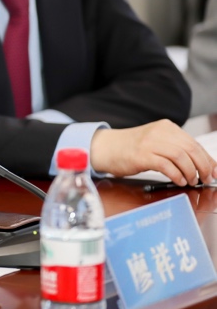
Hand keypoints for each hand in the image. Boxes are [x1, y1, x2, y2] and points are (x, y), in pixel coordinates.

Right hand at [90, 119, 216, 184]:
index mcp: (166, 127)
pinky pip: (167, 166)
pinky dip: (177, 175)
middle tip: (205, 178)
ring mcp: (150, 143)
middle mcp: (159, 132)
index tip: (214, 171)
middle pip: (191, 150)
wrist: (104, 147)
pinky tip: (179, 180)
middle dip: (203, 167)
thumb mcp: (155, 142)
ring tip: (191, 181)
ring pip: (181, 157)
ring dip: (191, 172)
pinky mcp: (141, 155)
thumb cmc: (130, 148)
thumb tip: (201, 164)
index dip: (208, 159)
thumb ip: (175, 149)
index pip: (194, 143)